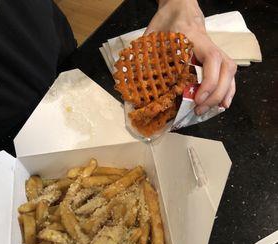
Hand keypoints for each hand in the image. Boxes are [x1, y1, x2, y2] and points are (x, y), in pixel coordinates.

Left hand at [145, 0, 236, 114]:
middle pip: (226, 69)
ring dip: (223, 94)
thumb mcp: (153, 35)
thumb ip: (146, 56)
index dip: (208, 81)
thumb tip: (136, 83)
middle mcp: (209, 45)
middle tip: (198, 110)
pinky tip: (222, 104)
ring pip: (230, 72)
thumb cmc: (166, 21)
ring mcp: (215, 50)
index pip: (212, 59)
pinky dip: (228, 90)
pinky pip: (228, 74)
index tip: (197, 99)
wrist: (179, 6)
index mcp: (194, 38)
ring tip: (210, 111)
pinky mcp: (216, 58)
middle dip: (215, 94)